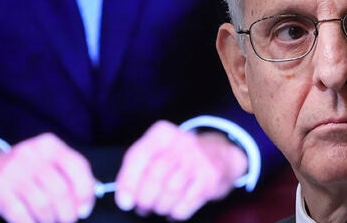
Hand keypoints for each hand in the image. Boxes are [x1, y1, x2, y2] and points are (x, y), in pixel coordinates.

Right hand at [0, 133, 96, 222]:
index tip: (84, 208)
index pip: (77, 167)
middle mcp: (31, 155)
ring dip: (50, 220)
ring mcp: (12, 172)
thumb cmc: (22, 170)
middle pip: (61, 191)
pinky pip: (22, 216)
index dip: (85, 192)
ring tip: (50, 221)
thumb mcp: (45, 161)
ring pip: (43, 205)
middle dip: (68, 212)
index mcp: (48, 145)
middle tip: (67, 219)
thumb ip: (68, 173)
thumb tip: (90, 195)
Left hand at [114, 120, 248, 219]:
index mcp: (163, 134)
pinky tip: (175, 209)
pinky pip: (186, 204)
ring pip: (170, 192)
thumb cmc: (181, 156)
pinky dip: (176, 212)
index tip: (125, 201)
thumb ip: (138, 167)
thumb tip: (124, 198)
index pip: (138, 157)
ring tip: (159, 207)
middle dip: (145, 199)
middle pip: (155, 177)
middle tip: (143, 207)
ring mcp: (199, 160)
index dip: (128, 182)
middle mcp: (182, 143)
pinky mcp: (210, 178)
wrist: (222, 153)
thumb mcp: (159, 150)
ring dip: (161, 206)